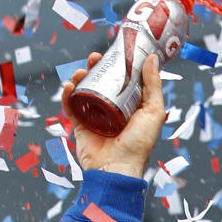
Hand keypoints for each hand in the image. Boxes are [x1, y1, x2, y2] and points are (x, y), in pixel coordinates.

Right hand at [62, 52, 164, 179]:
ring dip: (81, 77)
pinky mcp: (80, 125)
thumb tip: (152, 59)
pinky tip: (69, 86)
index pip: (125, 80)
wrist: (116, 169)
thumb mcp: (153, 111)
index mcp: (132, 106)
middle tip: (96, 57)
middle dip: (98, 67)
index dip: (120, 65)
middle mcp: (114, 110)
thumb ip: (153, 85)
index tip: (117, 51)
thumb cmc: (138, 144)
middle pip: (103, 82)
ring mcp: (96, 117)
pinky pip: (71, 106)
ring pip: (85, 91)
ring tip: (82, 71)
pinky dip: (68, 94)